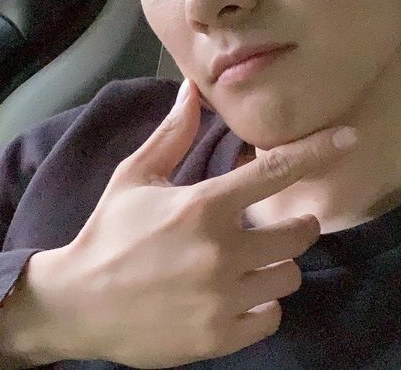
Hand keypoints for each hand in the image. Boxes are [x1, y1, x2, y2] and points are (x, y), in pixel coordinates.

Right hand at [29, 79, 357, 368]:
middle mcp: (221, 251)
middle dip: (294, 225)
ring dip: (276, 265)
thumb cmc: (110, 232)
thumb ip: (172, 133)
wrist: (79, 301)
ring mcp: (223, 298)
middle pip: (298, 233)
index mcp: (203, 206)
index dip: (317, 151)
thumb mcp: (136, 176)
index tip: (347, 138)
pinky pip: (271, 316)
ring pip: (289, 276)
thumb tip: (192, 89)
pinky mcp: (219, 336)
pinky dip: (261, 304)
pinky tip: (236, 295)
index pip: (276, 173)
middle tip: (275, 225)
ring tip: (249, 262)